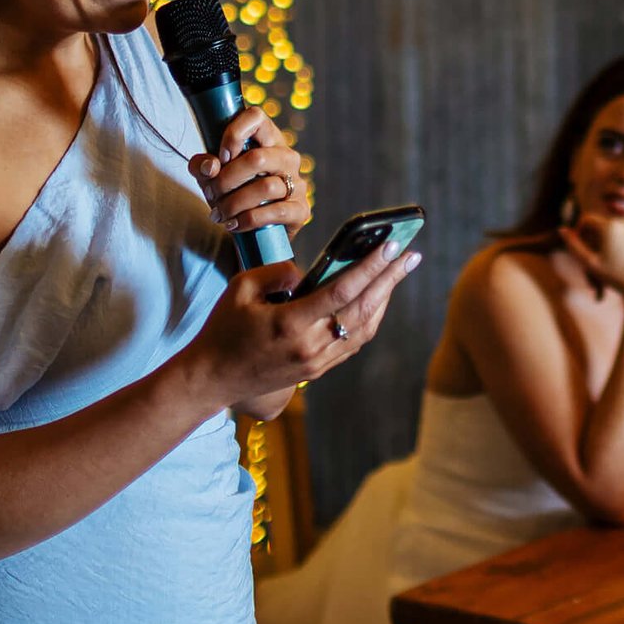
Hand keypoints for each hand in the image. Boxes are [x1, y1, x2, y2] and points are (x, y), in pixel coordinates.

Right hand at [184, 239, 419, 408]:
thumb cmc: (223, 328)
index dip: (371, 267)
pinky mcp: (317, 370)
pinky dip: (370, 318)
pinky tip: (376, 299)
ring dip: (384, 298)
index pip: (342, 291)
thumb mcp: (241, 288)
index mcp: (290, 323)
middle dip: (390, 279)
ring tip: (397, 272)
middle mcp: (310, 346)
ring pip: (364, 328)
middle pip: (363, 309)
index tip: (392, 245)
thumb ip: (278, 273)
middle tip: (411, 254)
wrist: (213, 378)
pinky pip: (353, 342)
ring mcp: (316, 362)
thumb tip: (309, 272)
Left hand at [188, 105, 309, 237]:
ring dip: (235, 203)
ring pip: (266, 187)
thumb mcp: (212, 176)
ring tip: (218, 214)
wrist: (254, 230)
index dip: (235, 133)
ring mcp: (298, 182)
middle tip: (211, 193)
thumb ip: (203, 166)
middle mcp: (286, 156)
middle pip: (258, 158)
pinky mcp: (301, 209)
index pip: (256, 117)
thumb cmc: (233, 192)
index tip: (221, 157)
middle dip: (227, 179)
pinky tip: (234, 224)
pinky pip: (277, 212)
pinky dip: (249, 219)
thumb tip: (209, 167)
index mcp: (267, 139)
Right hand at [555, 210, 623, 297]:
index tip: (579, 247)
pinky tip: (618, 261)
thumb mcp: (589, 263)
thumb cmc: (616, 277)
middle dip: (593, 237)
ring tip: (604, 261)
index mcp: (610, 226)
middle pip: (600, 224)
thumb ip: (573, 245)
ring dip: (604, 241)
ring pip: (612, 230)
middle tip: (591, 256)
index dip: (579, 232)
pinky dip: (617, 244)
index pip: (587, 220)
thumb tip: (562, 230)